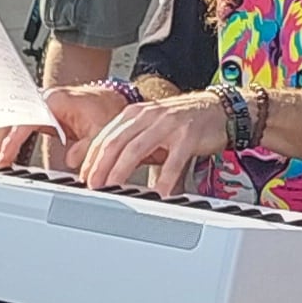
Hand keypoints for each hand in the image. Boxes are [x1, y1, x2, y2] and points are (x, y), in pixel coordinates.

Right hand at [0, 78, 137, 169]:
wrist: (110, 100)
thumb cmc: (104, 111)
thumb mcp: (100, 131)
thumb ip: (86, 147)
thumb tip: (71, 160)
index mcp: (54, 100)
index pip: (25, 120)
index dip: (12, 140)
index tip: (4, 156)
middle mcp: (42, 99)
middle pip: (10, 118)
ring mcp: (38, 105)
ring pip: (9, 119)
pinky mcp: (38, 113)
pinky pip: (16, 123)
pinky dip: (7, 136)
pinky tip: (2, 151)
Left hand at [77, 91, 228, 199]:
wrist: (217, 109)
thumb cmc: (181, 123)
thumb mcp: (150, 128)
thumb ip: (129, 143)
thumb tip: (105, 167)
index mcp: (135, 114)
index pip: (105, 137)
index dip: (91, 159)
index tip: (83, 178)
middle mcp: (148, 116)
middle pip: (116, 142)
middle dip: (101, 167)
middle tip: (93, 187)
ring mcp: (168, 124)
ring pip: (137, 149)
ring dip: (121, 171)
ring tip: (114, 189)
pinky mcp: (188, 136)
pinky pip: (173, 161)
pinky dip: (163, 179)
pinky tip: (157, 193)